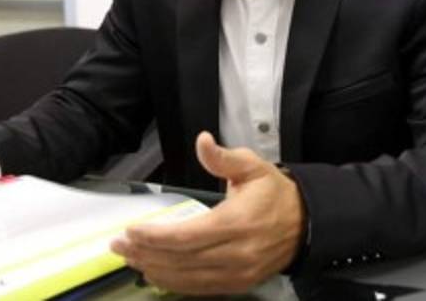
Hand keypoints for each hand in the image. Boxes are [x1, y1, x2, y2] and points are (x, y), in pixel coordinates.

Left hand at [109, 132, 303, 294]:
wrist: (307, 224)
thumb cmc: (274, 194)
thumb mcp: (252, 167)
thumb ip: (223, 158)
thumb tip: (203, 141)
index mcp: (237, 222)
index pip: (186, 236)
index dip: (155, 237)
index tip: (131, 231)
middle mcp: (236, 252)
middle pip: (181, 260)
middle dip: (145, 253)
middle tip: (119, 245)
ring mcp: (237, 273)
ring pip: (187, 278)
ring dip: (154, 269)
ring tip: (130, 258)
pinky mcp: (238, 284)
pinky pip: (200, 288)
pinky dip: (174, 283)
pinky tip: (154, 273)